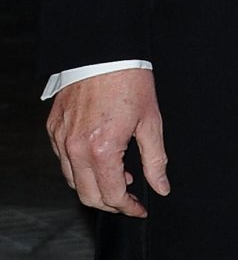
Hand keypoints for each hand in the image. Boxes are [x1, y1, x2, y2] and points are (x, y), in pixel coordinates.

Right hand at [46, 69, 168, 216]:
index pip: (112, 195)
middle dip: (110, 203)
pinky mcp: (54, 128)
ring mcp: (61, 139)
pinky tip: (99, 158)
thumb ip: (156, 159)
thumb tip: (162, 186)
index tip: (140, 208)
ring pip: (72, 180)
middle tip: (129, 198)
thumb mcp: (151, 121)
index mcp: (102, 149)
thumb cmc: (130, 81)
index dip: (128, 207)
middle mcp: (76, 148)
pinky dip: (80, 167)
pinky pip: (63, 160)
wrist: (105, 51)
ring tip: (117, 175)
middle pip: (88, 195)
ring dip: (94, 186)